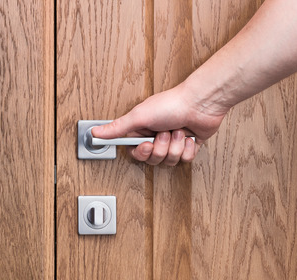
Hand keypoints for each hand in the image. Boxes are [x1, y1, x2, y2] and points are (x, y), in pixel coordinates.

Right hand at [91, 82, 228, 164]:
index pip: (136, 152)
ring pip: (170, 160)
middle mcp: (157, 137)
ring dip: (176, 145)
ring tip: (179, 130)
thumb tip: (95, 132)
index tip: (147, 143)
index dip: (142, 152)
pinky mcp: (189, 146)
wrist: (201, 103)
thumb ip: (117, 128)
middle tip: (165, 132)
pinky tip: (190, 136)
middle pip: (154, 159)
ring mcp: (174, 142)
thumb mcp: (138, 116)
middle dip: (161, 147)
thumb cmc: (171, 104)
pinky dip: (189, 148)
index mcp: (143, 131)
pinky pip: (186, 159)